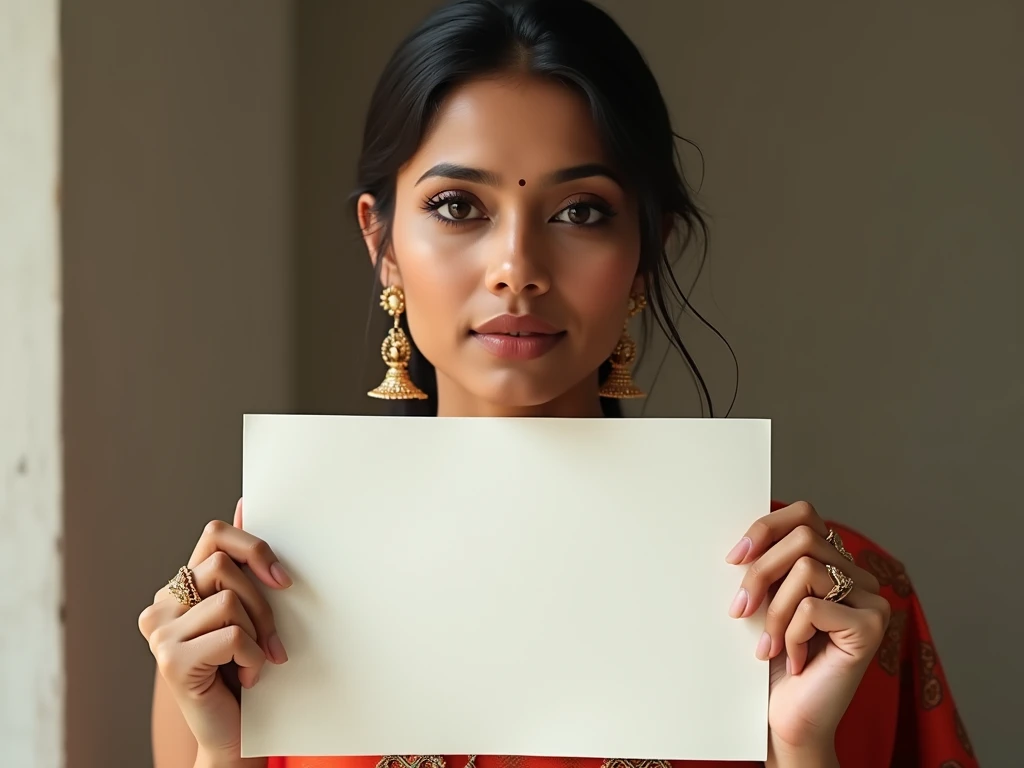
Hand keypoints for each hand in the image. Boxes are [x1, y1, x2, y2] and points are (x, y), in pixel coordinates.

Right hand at [138, 499, 291, 761]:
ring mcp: (160, 632)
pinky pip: (231, 635)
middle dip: (263, 602)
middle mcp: (162, 605)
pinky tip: (247, 675)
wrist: (232, 733)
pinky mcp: (170, 659)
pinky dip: (253, 656)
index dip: (252, 546)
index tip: (282, 578)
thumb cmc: (244, 667)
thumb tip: (244, 503)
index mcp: (180, 587)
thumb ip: (242, 563)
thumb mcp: (249, 611)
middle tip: (273, 637)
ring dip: (259, 633)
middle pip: (225, 566)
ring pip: (230, 599)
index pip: (214, 534)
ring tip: (255, 659)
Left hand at [726, 501, 889, 760]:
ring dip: (774, 609)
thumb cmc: (771, 661)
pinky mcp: (871, 626)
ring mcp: (872, 601)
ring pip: (806, 568)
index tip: (735, 558)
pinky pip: (813, 606)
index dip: (767, 526)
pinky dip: (791, 633)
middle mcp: (860, 576)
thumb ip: (766, 564)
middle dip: (760, 572)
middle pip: (803, 537)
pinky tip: (793, 660)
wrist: (787, 719)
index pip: (805, 513)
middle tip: (739, 610)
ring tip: (767, 645)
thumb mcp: (764, 600)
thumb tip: (742, 538)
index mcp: (835, 563)